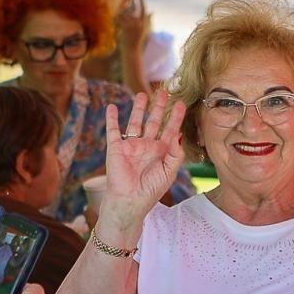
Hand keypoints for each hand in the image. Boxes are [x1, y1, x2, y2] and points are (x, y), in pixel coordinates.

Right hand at [101, 90, 185, 228]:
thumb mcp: (169, 172)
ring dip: (138, 108)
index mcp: (161, 152)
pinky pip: (113, 131)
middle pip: (154, 121)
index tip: (182, 103)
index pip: (170, 129)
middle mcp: (146, 146)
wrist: (130, 201)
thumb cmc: (151, 190)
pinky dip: (111, 119)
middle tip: (164, 92)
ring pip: (135, 122)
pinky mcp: (116, 148)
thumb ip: (176, 154)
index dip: (175, 117)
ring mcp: (131, 146)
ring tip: (142, 94)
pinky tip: (111, 107)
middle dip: (159, 107)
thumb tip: (178, 134)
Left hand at [117, 0, 151, 51]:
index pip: (143, 8)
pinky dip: (117, 12)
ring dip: (122, 6)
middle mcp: (137, 22)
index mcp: (144, 22)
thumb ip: (149, 20)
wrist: (132, 50)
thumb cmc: (139, 40)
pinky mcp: (123, 27)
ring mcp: (130, 24)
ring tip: (120, 2)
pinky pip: (119, 17)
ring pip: (124, 11)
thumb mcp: (146, 30)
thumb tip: (152, 11)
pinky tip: (116, 9)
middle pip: (132, 7)